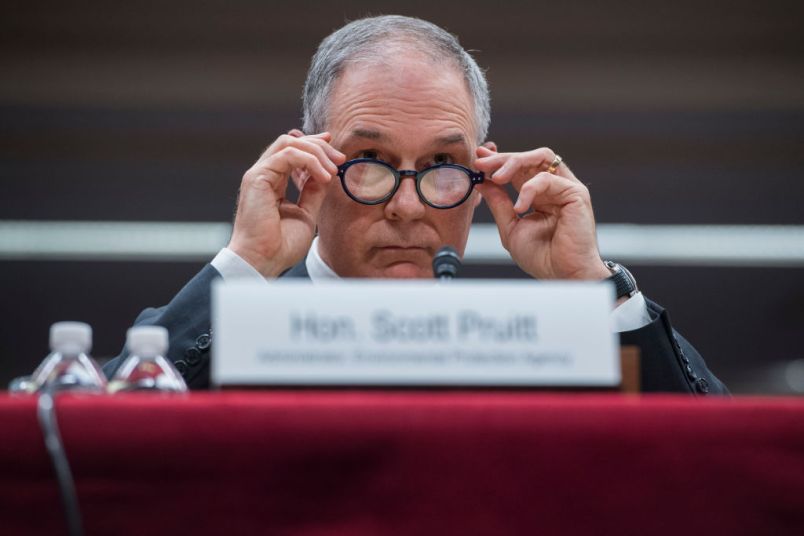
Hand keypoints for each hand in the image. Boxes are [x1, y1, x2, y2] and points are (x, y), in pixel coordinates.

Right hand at [227, 131, 344, 276]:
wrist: (263, 261)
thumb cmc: (280, 246)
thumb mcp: (306, 214)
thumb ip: (313, 192)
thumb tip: (327, 175)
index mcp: (272, 183)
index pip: (292, 153)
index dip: (315, 147)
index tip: (337, 154)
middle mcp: (264, 175)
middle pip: (292, 142)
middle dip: (320, 147)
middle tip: (340, 159)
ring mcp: (259, 174)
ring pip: (289, 143)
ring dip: (316, 152)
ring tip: (333, 170)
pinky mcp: (257, 177)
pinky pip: (287, 155)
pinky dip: (310, 161)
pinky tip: (324, 176)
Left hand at [474, 146, 609, 280]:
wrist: (562, 275)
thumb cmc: (542, 257)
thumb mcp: (511, 227)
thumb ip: (499, 204)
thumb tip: (482, 182)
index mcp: (540, 195)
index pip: (519, 168)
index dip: (499, 161)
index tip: (478, 160)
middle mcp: (555, 187)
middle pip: (529, 158)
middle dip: (502, 158)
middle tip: (481, 164)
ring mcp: (566, 188)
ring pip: (540, 158)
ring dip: (514, 163)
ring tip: (496, 177)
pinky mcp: (576, 193)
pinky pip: (548, 179)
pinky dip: (529, 189)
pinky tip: (519, 207)